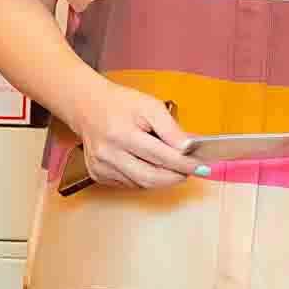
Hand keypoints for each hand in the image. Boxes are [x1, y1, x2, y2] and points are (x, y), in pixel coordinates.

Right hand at [63, 74, 197, 189]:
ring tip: (170, 166)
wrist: (87, 106)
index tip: (201, 167)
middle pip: (151, 177)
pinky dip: (144, 178)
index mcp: (121, 134)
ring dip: (160, 178)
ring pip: (141, 184)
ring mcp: (101, 167)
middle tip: (189, 171)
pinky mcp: (97, 174)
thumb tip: (188, 149)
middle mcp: (108, 153)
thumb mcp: (150, 106)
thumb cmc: (120, 104)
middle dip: (175, 177)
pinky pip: (129, 184)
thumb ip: (171, 128)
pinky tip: (147, 165)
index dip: (184, 164)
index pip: (161, 156)